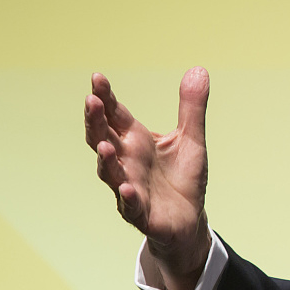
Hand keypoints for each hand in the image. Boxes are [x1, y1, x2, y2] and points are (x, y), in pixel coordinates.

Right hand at [84, 67, 210, 289]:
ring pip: (110, 173)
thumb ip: (192, 108)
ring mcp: (130, 187)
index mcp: (136, 141)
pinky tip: (127, 188)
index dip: (105, 97)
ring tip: (104, 145)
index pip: (115, 115)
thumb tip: (199, 69)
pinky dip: (128, 197)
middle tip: (91, 101)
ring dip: (105, 160)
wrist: (189, 219)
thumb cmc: (182, 178)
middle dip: (95, 121)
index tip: (97, 78)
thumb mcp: (191, 139)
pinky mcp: (141, 213)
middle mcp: (127, 162)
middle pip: (103, 138)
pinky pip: (131, 205)